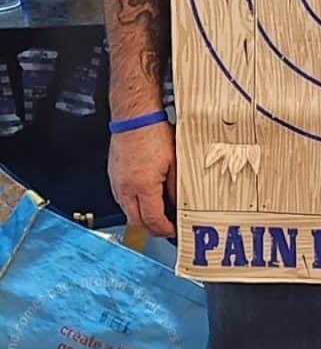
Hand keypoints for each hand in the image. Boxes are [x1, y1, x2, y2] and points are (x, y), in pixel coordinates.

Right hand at [108, 119, 176, 239]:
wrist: (134, 117)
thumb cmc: (154, 133)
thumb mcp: (175, 163)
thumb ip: (177, 188)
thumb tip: (180, 205)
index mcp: (143, 186)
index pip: (152, 220)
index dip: (164, 230)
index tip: (172, 231)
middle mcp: (126, 188)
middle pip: (136, 222)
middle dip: (151, 229)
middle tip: (165, 228)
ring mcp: (117, 182)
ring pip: (126, 212)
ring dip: (140, 217)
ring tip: (156, 214)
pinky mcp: (113, 176)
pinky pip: (121, 199)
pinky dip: (132, 205)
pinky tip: (143, 199)